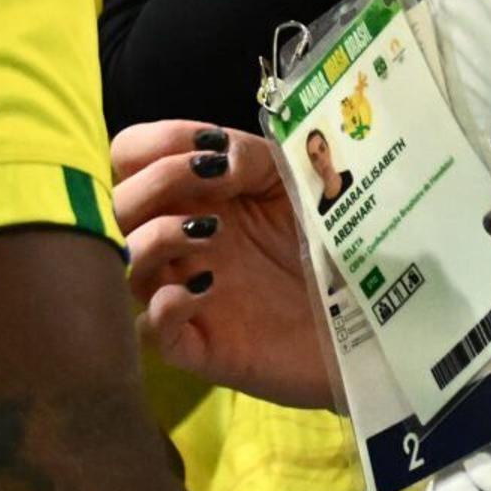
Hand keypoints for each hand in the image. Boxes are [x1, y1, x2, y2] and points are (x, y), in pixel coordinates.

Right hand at [113, 120, 337, 411]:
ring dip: (157, 238)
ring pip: (127, 265)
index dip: (152, 145)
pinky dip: (165, 305)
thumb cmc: (328, 240)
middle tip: (212, 181)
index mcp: (198, 194)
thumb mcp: (295, 182)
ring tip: (213, 231)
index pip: (131, 159)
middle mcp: (182, 241)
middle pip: (120, 205)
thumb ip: (251, 156)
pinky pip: (151, 330)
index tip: (206, 147)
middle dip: (156, 182)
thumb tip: (212, 157)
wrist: (371, 310)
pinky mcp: (202, 345)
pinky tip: (207, 286)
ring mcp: (186, 292)